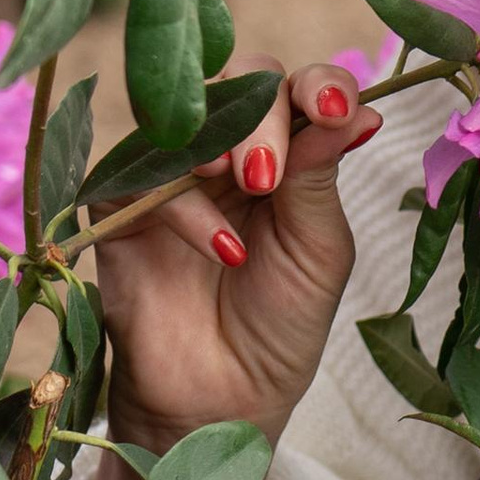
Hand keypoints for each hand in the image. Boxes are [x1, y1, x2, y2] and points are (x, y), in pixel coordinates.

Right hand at [93, 62, 381, 479]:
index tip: (335, 108)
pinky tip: (223, 250)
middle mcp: (232, 152)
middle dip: (263, 119)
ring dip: (222, 141)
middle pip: (243, 82)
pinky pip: (143, 170)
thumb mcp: (318, 248)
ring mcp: (176, 174)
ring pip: (189, 111)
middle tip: (269, 177)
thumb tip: (357, 106)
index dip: (319, 84)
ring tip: (249, 188)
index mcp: (289, 155)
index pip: (300, 89)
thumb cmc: (280, 325)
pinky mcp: (122, 204)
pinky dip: (187, 203)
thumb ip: (321, 174)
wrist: (222, 397)